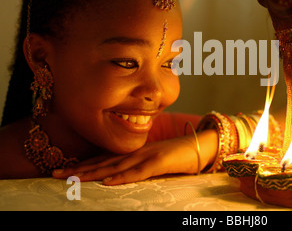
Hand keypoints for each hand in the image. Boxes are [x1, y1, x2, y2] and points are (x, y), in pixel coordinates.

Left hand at [53, 130, 216, 184]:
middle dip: (79, 168)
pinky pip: (138, 172)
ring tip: (73, 178)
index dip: (85, 164)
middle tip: (56, 174)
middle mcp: (136, 152)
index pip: (105, 159)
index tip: (65, 170)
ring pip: (115, 166)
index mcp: (134, 152)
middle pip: (104, 162)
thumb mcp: (154, 161)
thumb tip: (120, 176)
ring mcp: (147, 156)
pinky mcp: (159, 162)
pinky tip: (108, 182)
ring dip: (94, 173)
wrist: (200, 144)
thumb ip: (138, 166)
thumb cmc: (178, 155)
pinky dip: (122, 177)